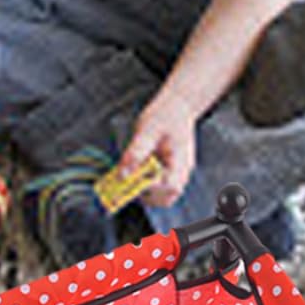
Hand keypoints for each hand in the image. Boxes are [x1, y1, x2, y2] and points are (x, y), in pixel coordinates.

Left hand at [122, 92, 197, 207]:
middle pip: (166, 198)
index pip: (170, 187)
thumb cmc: (164, 115)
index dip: (150, 188)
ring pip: (161, 196)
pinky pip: (156, 187)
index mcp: (181, 161)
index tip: (131, 179)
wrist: (178, 106)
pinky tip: (133, 169)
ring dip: (142, 191)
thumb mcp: (146, 130)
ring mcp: (176, 173)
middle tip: (125, 181)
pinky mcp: (168, 172)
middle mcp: (181, 172)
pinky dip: (143, 184)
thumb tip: (122, 175)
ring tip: (128, 173)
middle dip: (144, 194)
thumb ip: (135, 153)